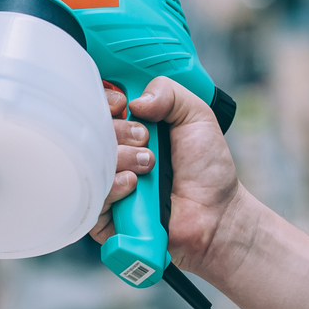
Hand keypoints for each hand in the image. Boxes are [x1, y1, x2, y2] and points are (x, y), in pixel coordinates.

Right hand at [89, 76, 247, 274]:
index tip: (123, 104)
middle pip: (91, 131)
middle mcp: (115, 153)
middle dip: (120, 131)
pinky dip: (114, 185)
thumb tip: (136, 100)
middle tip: (146, 140)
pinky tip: (133, 185)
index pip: (98, 106)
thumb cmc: (207, 169)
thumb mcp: (196, 117)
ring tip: (149, 166)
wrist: (217, 213)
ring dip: (122, 158)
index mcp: (130, 128)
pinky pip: (94, 196)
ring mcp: (108, 182)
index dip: (106, 101)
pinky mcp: (105, 215)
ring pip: (92, 162)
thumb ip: (170, 94)